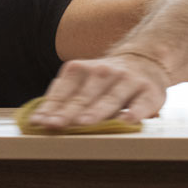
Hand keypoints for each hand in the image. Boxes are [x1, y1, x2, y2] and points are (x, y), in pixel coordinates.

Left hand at [29, 52, 167, 129]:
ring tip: (84, 123)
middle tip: (56, 124)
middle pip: (84, 96)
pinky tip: (125, 121)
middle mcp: (104, 72)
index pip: (63, 92)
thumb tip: (37, 121)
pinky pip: (141, 104)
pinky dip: (133, 112)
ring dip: (96, 111)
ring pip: (110, 98)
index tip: (40, 122)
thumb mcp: (82, 82)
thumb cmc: (104, 81)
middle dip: (69, 111)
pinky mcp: (150, 93)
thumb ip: (62, 100)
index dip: (51, 107)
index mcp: (81, 69)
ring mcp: (128, 81)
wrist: (145, 62)